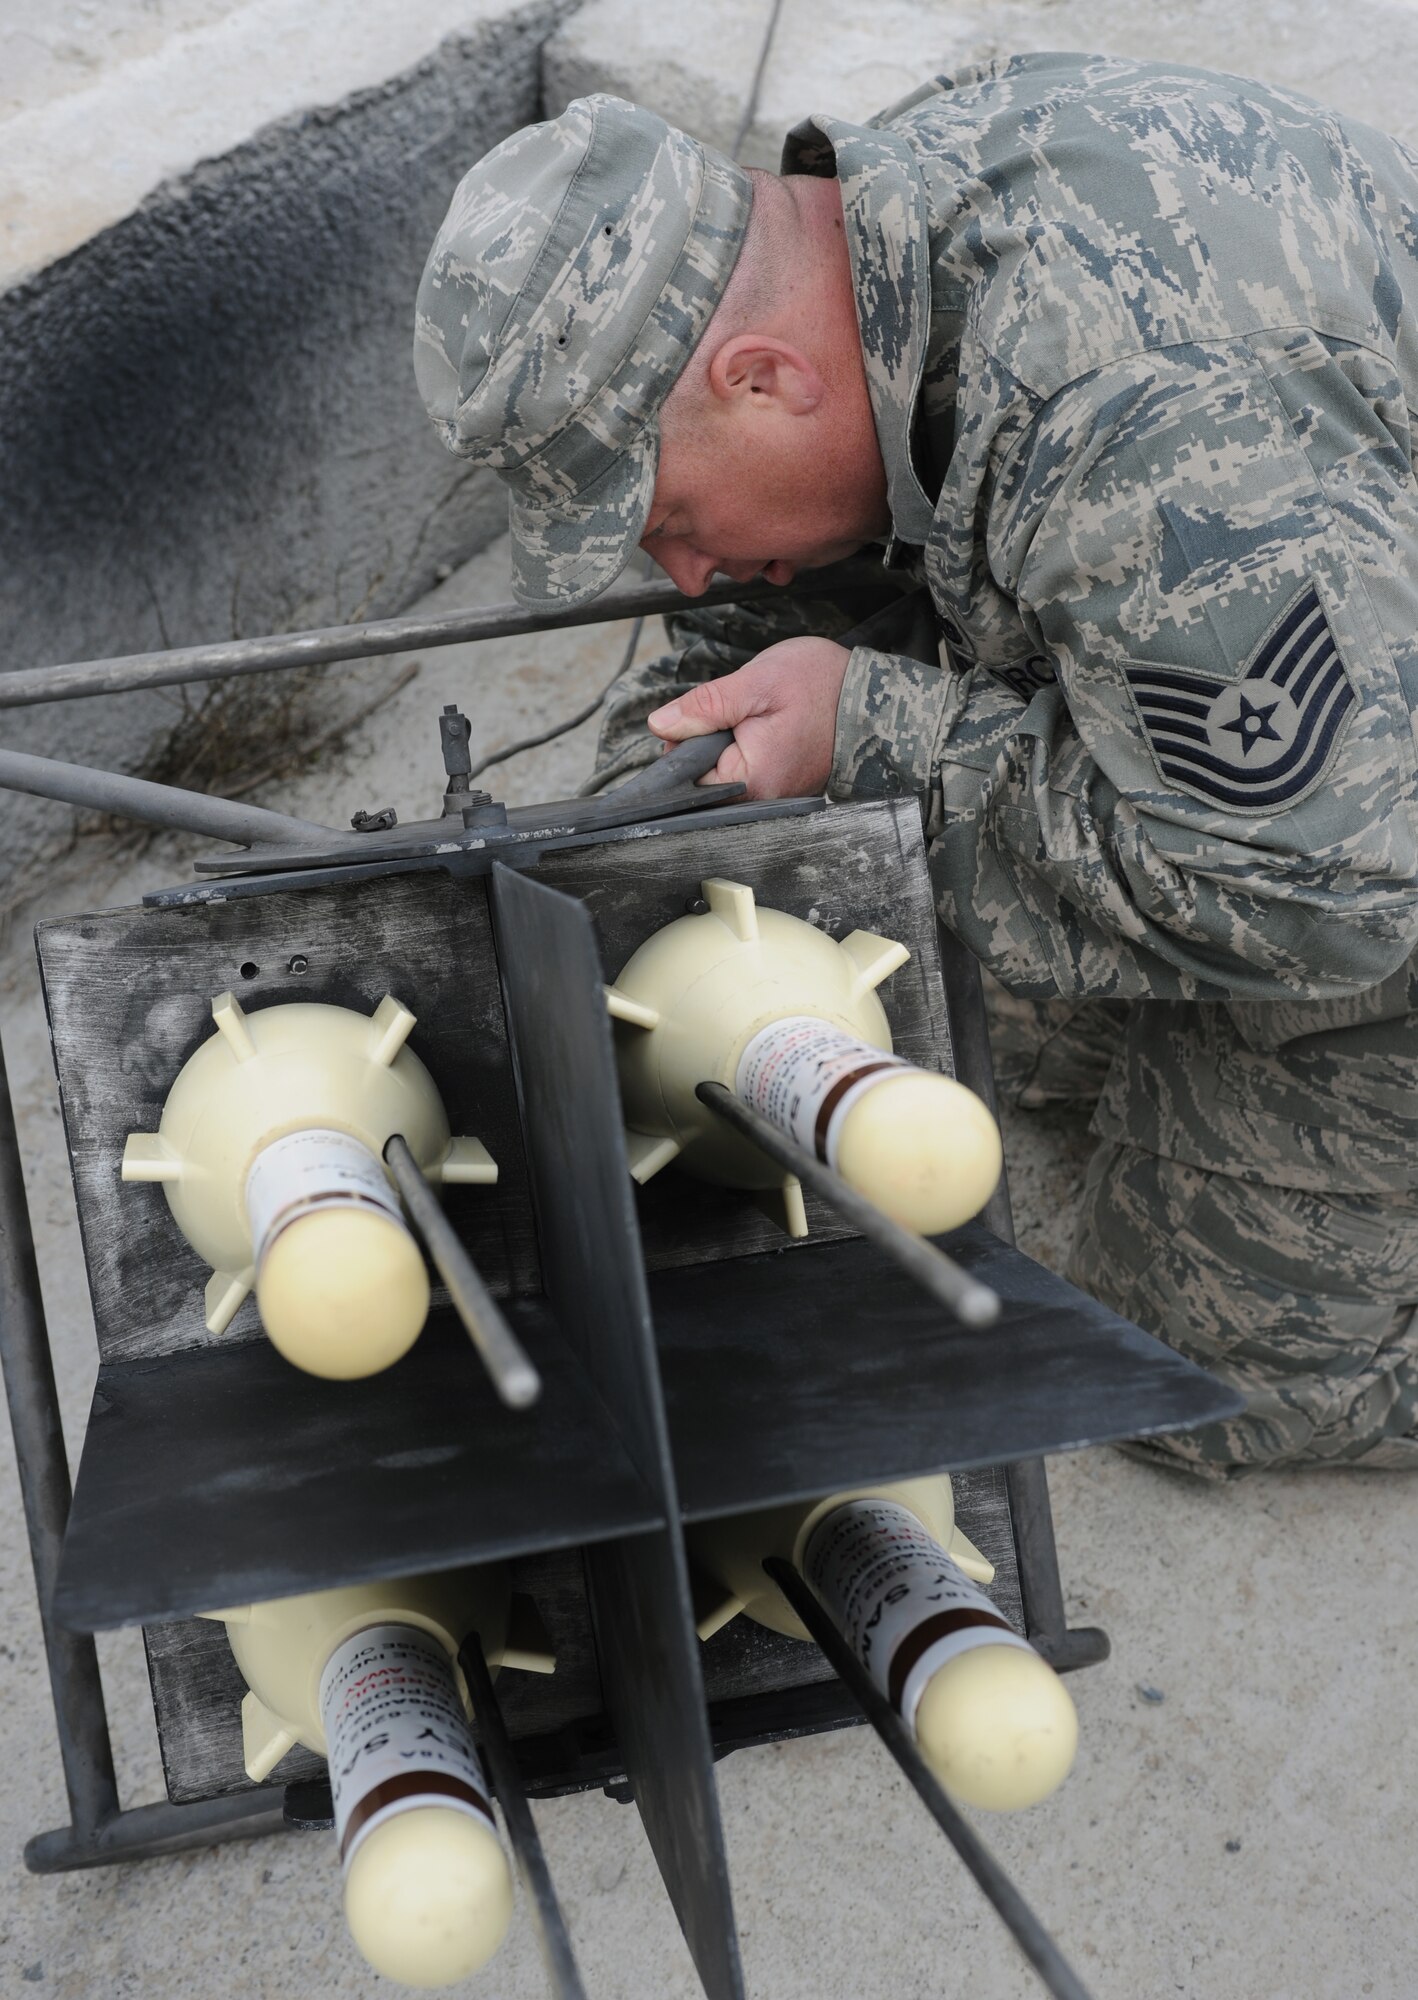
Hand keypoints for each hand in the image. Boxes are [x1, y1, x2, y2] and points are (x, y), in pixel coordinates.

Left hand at [646, 637, 851, 798]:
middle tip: (738, 712)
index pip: (687, 777)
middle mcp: (762, 798)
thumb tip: (660, 724)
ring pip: (724, 771)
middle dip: (707, 741)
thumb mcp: (756, 683)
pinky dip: (746, 747)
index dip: (685, 742)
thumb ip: (704, 706)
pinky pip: (746, 770)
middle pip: (704, 778)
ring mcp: (774, 794)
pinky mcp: (782, 785)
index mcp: (751, 780)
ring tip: (757, 718)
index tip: (705, 717)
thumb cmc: (821, 685)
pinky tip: (765, 728)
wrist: (870, 693)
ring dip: (727, 743)